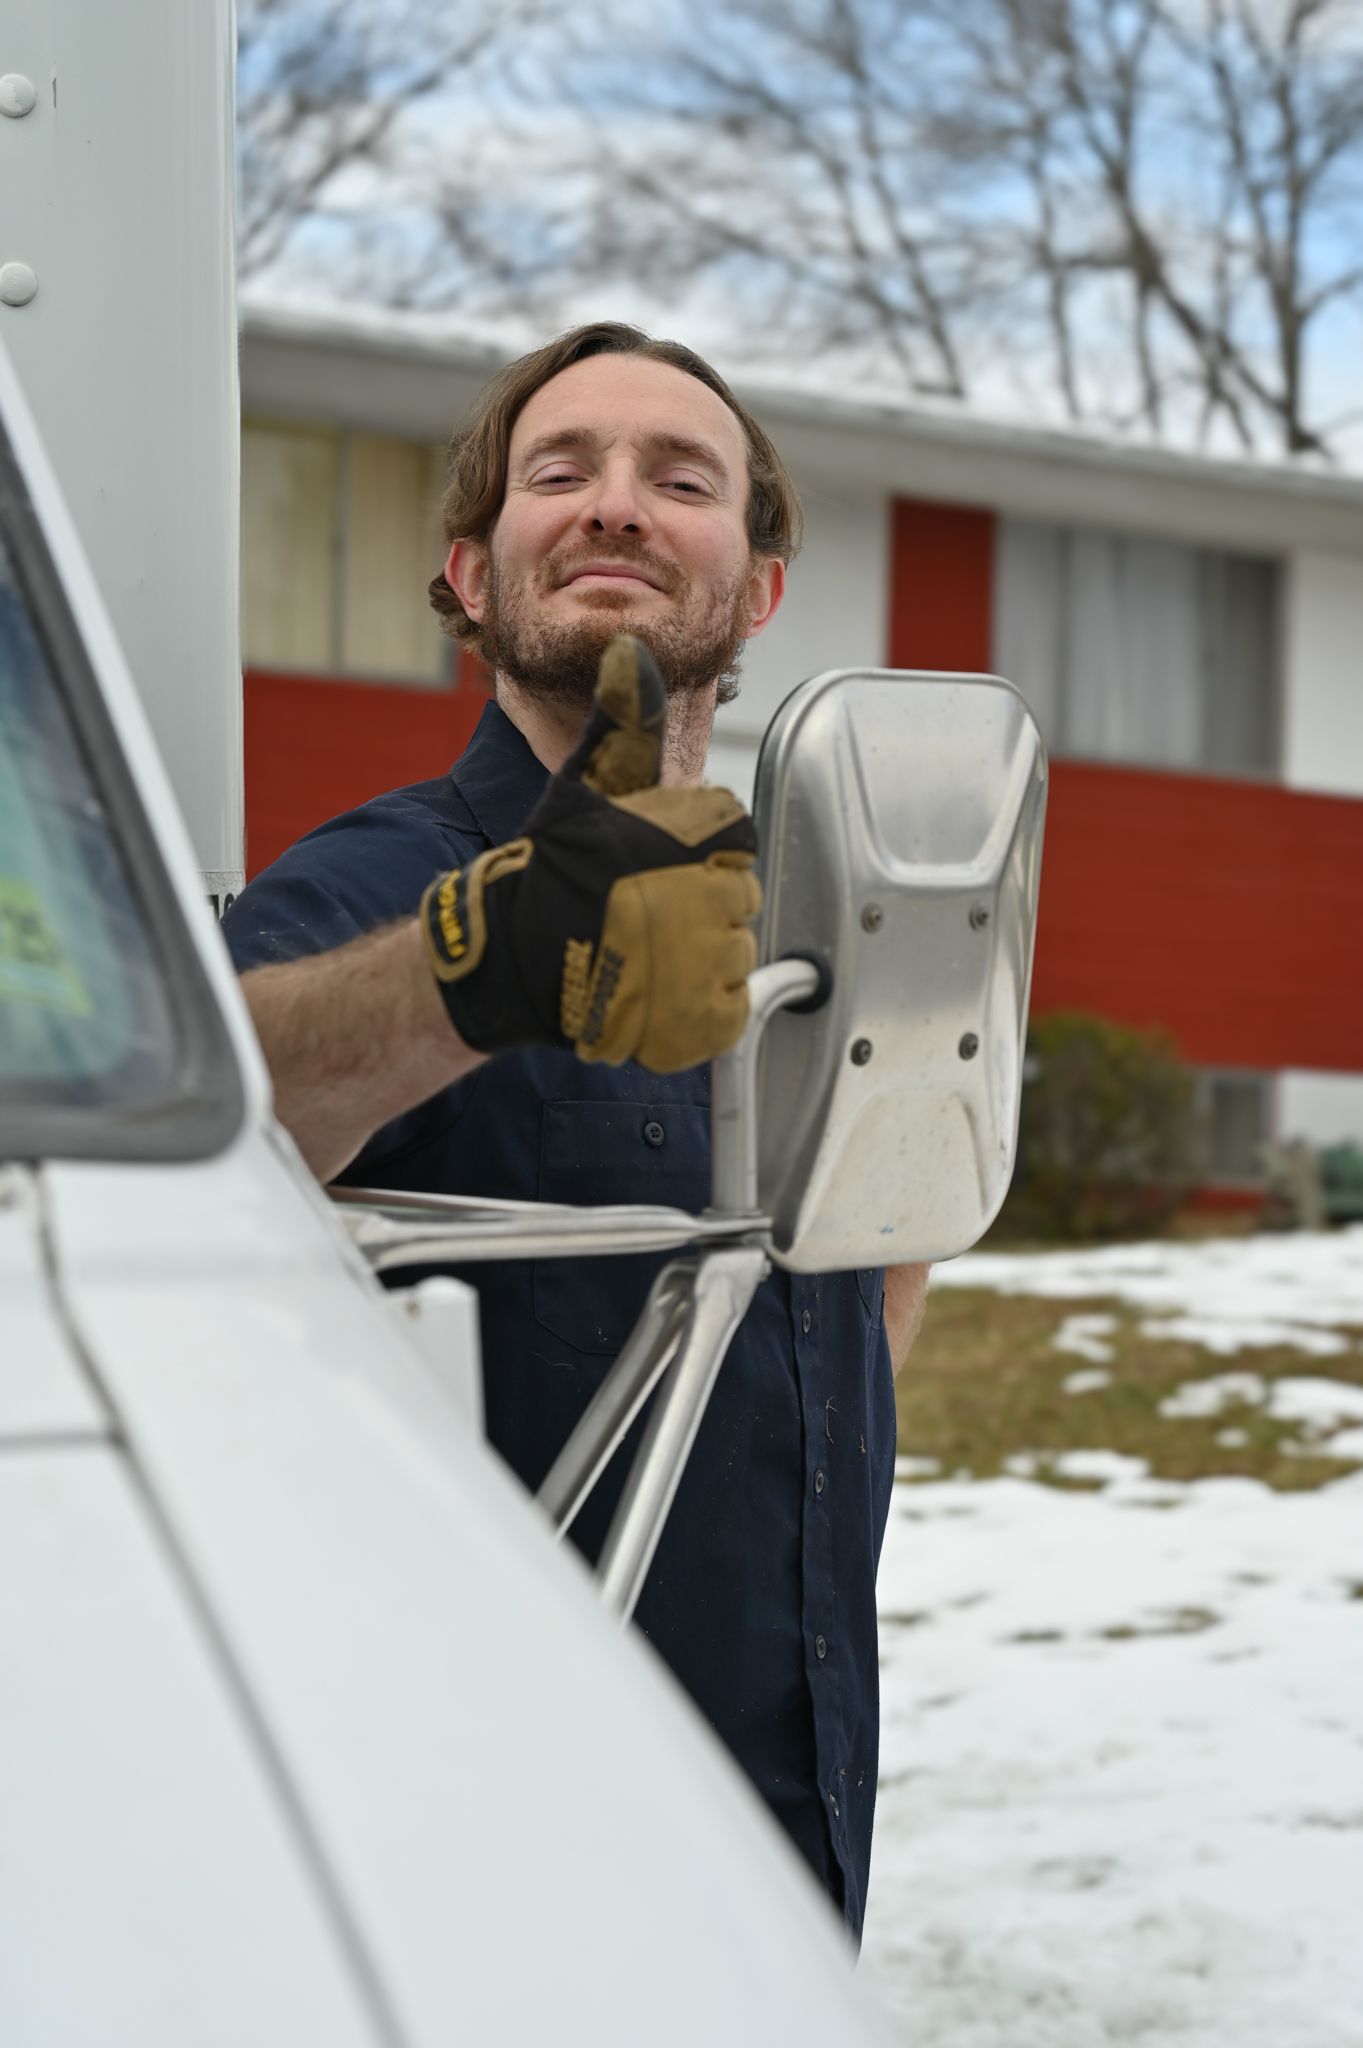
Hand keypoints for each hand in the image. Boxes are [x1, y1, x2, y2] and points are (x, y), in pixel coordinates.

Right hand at [421, 636, 760, 1071]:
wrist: (509, 954)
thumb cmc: (547, 869)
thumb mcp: (586, 783)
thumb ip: (626, 721)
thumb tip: (632, 652)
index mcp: (704, 830)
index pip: (735, 842)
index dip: (696, 858)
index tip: (655, 871)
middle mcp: (714, 892)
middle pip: (737, 901)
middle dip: (696, 909)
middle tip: (641, 916)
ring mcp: (710, 960)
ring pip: (732, 958)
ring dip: (694, 962)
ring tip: (639, 954)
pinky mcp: (704, 1019)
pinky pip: (726, 1013)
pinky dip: (694, 1013)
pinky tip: (651, 992)